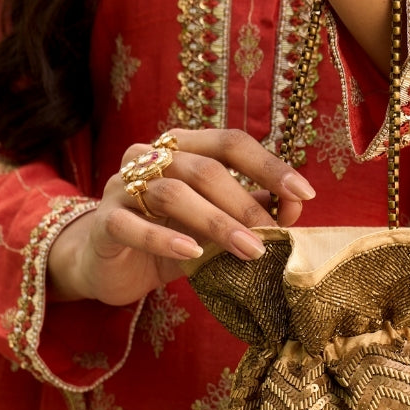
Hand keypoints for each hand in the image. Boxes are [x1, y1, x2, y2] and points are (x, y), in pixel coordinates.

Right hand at [47, 128, 314, 304]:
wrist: (110, 266)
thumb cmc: (169, 239)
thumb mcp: (215, 226)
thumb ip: (250, 210)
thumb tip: (295, 205)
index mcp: (182, 149)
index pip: (230, 143)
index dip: (269, 165)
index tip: (304, 193)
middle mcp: (151, 158)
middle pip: (205, 169)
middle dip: (245, 204)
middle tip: (274, 237)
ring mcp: (123, 187)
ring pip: (173, 193)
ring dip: (216, 222)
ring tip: (248, 250)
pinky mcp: (105, 222)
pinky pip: (133, 224)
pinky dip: (165, 238)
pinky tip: (193, 252)